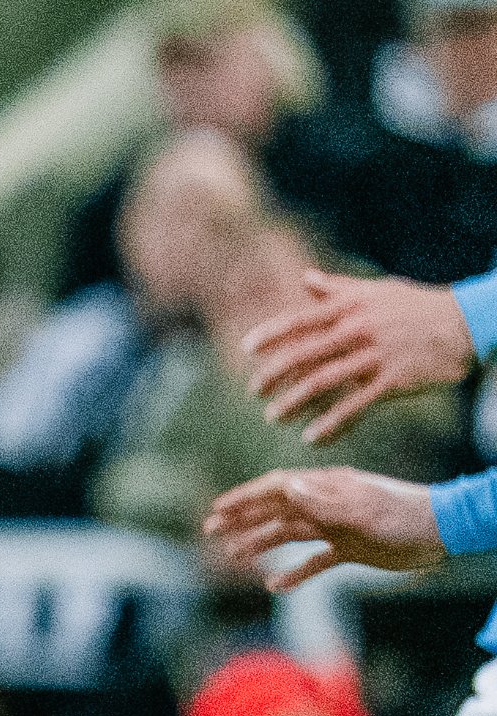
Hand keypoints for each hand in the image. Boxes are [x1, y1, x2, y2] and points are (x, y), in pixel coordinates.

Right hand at [204, 465, 444, 589]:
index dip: (244, 498)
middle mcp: (327, 505)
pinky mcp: (350, 549)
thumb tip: (283, 485)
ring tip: (235, 555)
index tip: (216, 509)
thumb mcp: (360, 509)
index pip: (276, 488)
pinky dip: (296, 572)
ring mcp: (337, 527)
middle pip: (276, 510)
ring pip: (290, 534)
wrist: (442, 531)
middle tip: (211, 530)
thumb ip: (320, 500)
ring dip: (262, 543)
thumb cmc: (403, 515)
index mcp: (326, 488)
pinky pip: (315, 561)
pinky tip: (277, 585)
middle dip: (242, 519)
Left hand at [246, 269, 475, 442]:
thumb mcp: (376, 290)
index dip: (269, 336)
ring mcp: (374, 356)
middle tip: (255, 392)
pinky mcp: (392, 381)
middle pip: (302, 355)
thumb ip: (337, 288)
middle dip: (272, 376)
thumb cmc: (417, 305)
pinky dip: (330, 424)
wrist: (467, 323)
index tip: (247, 351)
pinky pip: (354, 406)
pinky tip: (312, 437)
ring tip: (274, 418)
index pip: (298, 321)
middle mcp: (356, 330)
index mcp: (349, 307)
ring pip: (322, 383)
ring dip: (293, 404)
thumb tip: (306, 278)